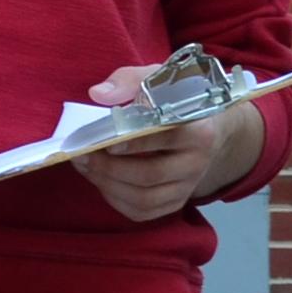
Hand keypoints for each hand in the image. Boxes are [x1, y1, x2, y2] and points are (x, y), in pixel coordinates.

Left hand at [78, 63, 259, 221]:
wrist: (209, 126)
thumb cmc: (177, 100)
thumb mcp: (158, 80)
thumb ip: (128, 81)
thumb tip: (98, 94)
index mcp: (200, 131)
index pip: (167, 140)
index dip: (135, 145)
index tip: (108, 143)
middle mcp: (198, 164)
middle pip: (150, 175)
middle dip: (109, 168)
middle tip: (82, 155)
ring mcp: (187, 187)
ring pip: (144, 199)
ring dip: (108, 185)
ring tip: (86, 167)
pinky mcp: (176, 203)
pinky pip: (142, 212)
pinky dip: (116, 200)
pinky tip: (101, 181)